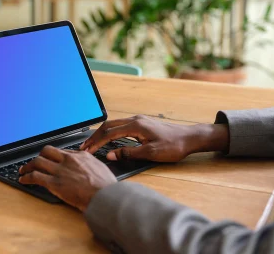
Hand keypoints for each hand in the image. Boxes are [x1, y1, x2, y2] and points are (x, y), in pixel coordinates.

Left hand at [19, 145, 116, 210]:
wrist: (105, 196)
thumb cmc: (106, 186)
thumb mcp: (100, 168)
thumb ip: (90, 164)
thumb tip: (87, 166)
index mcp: (80, 156)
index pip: (61, 151)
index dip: (53, 156)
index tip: (50, 160)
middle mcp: (68, 160)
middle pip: (46, 152)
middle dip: (38, 157)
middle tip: (34, 162)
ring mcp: (60, 171)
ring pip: (38, 162)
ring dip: (28, 166)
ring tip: (23, 170)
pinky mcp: (54, 183)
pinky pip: (35, 177)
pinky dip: (26, 177)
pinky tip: (23, 180)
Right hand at [80, 115, 228, 161]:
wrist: (190, 138)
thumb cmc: (173, 146)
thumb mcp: (151, 153)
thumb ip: (129, 153)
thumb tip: (111, 154)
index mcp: (136, 125)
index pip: (109, 134)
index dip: (96, 143)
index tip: (87, 151)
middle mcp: (135, 120)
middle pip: (108, 126)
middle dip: (94, 137)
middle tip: (83, 147)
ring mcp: (139, 120)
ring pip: (113, 125)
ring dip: (101, 134)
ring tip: (92, 144)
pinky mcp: (142, 124)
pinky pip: (120, 126)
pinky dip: (110, 133)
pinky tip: (108, 140)